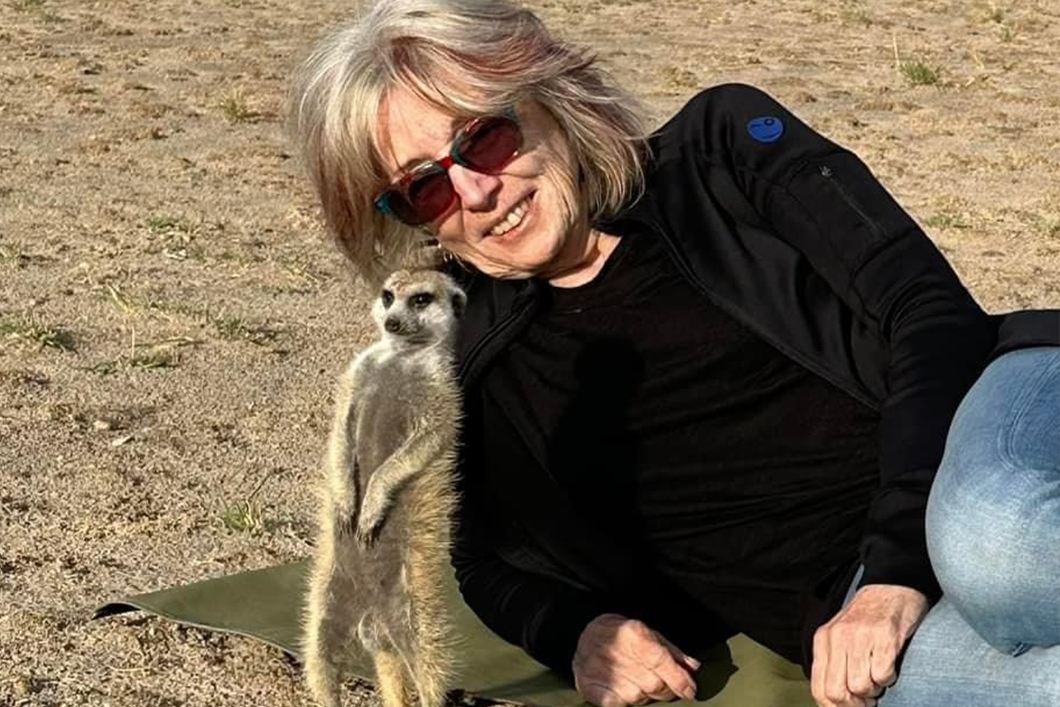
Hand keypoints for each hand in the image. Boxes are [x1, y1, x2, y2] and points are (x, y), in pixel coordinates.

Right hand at [573, 614, 700, 706]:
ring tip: (640, 682)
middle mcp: (617, 652)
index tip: (690, 690)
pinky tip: (626, 689)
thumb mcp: (647, 633)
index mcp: (633, 633)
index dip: (679, 679)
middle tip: (666, 686)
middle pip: (654, 685)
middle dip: (666, 690)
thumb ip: (671, 650)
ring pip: (639, 698)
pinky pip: (620, 705)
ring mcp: (601, 672)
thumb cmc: (621, 635)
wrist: (582, 635)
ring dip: (647, 696)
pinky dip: (628, 702)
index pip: (661, 661)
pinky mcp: (590, 687)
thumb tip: (693, 668)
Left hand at [811, 584, 928, 706]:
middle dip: (854, 705)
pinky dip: (888, 679)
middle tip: (866, 701)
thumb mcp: (839, 637)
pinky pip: (883, 675)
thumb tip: (832, 700)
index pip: (819, 689)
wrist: (890, 588)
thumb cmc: (866, 619)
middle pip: (836, 692)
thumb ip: (833, 663)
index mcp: (823, 640)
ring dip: (873, 692)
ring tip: (877, 679)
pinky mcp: (884, 637)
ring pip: (860, 687)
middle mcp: (837, 638)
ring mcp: (860, 637)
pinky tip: (889, 667)